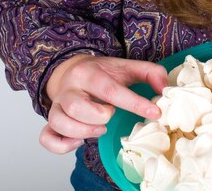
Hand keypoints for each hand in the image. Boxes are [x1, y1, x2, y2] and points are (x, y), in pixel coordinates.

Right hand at [39, 54, 166, 153]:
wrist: (74, 69)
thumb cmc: (104, 73)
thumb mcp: (128, 67)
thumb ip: (150, 73)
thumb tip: (165, 88)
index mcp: (90, 73)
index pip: (111, 90)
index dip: (134, 104)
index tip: (154, 113)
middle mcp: (70, 88)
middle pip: (77, 107)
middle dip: (99, 116)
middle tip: (110, 115)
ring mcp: (57, 105)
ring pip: (60, 122)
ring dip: (84, 131)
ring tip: (100, 128)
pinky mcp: (51, 120)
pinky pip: (47, 137)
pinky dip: (63, 145)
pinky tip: (80, 140)